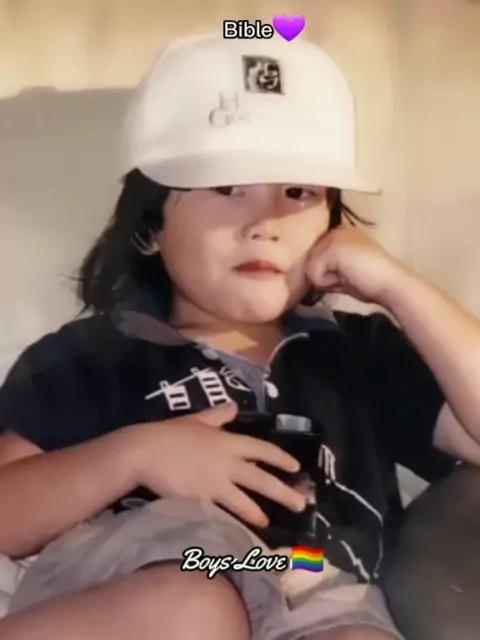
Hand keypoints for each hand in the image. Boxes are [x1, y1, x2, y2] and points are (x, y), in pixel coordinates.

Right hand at [126, 403, 305, 527]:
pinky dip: (233, 523)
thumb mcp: (196, 420)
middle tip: (302, 503)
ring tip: (268, 521)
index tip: (296, 467)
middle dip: (284, 491)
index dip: (280, 458)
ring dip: (259, 513)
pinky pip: (223, 514)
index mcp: (227, 441)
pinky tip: (239, 532)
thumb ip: (217, 416)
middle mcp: (227, 463)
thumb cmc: (168, 434)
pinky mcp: (201, 500)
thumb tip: (233, 406)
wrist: (145, 452)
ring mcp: (215, 483)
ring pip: (245, 501)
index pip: (261, 449)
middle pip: (261, 478)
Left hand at [305, 225, 410, 304]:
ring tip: (348, 277)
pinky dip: (326, 282)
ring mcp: (334, 236)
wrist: (392, 284)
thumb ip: (328, 269)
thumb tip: (309, 278)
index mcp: (341, 234)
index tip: (350, 276)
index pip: (317, 257)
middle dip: (325, 276)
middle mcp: (336, 230)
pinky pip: (313, 271)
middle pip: (311, 261)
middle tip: (349, 278)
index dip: (328, 273)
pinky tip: (346, 278)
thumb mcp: (345, 272)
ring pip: (310, 266)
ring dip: (326, 280)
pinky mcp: (332, 247)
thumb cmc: (372, 282)